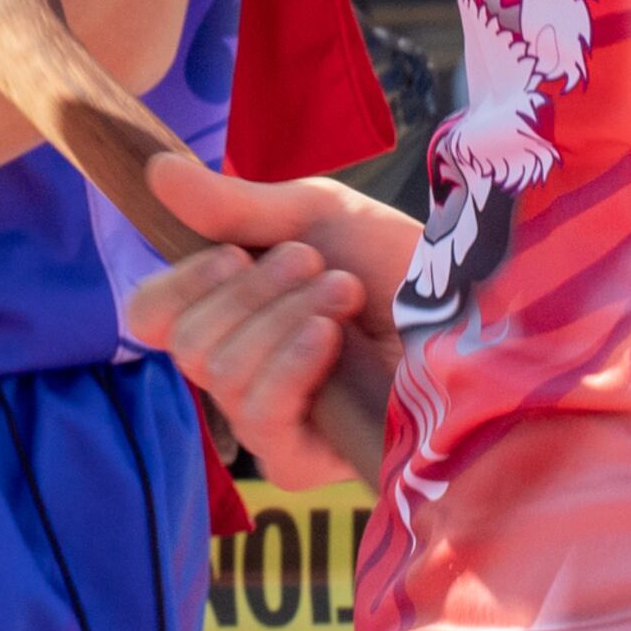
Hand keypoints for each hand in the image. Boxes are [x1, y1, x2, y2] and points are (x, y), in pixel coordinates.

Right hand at [120, 148, 419, 490]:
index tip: (234, 253)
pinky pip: (259, 416)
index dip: (178, 284)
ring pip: (220, 370)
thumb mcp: (315, 216)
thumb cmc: (405, 267)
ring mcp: (268, 420)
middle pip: (185, 340)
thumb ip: (233, 205)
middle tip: (313, 264)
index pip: (152, 316)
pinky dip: (288, 364)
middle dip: (250, 291)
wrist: (477, 311)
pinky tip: (330, 338)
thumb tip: (154, 171)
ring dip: (283, 317)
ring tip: (344, 293)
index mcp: (232, 313)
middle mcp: (239, 371)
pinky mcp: (302, 460)